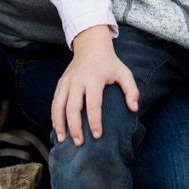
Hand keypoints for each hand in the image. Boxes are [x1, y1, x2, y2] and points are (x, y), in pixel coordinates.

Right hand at [51, 28, 138, 145]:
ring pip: (59, 105)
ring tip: (63, 140)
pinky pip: (55, 102)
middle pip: (73, 107)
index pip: (93, 103)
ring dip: (60, 124)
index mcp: (94, 78)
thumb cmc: (110, 63)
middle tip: (79, 143)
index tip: (97, 136)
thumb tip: (134, 109)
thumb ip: (131, 90)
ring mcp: (67, 82)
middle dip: (75, 127)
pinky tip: (57, 129)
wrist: (91, 45)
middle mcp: (77, 80)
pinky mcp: (60, 83)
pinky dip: (54, 116)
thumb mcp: (124, 73)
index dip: (95, 120)